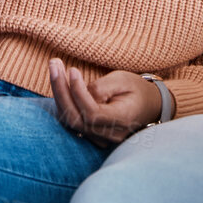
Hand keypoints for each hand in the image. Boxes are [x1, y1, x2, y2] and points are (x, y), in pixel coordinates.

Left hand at [48, 59, 162, 147]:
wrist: (148, 106)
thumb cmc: (136, 90)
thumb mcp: (123, 81)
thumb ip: (101, 88)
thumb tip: (77, 92)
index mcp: (123, 120)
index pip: (92, 113)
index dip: (78, 93)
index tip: (72, 70)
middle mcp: (110, 135)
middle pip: (76, 119)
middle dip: (61, 91)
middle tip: (54, 64)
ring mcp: (100, 139)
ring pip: (70, 120)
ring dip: (58, 94)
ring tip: (55, 67)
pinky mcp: (90, 135)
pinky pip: (71, 120)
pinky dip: (62, 101)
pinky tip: (59, 82)